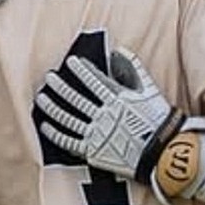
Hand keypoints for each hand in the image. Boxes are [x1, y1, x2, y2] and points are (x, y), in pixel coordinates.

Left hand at [34, 47, 204, 199]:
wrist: (162, 153)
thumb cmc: (157, 120)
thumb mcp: (149, 90)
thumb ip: (134, 68)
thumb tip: (118, 50)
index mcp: (117, 99)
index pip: (93, 80)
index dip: (80, 69)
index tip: (71, 61)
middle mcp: (104, 115)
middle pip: (75, 98)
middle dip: (59, 86)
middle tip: (48, 77)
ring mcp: (97, 134)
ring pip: (68, 118)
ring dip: (52, 107)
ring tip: (41, 98)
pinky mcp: (93, 152)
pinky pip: (69, 142)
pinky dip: (55, 134)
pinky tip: (45, 126)